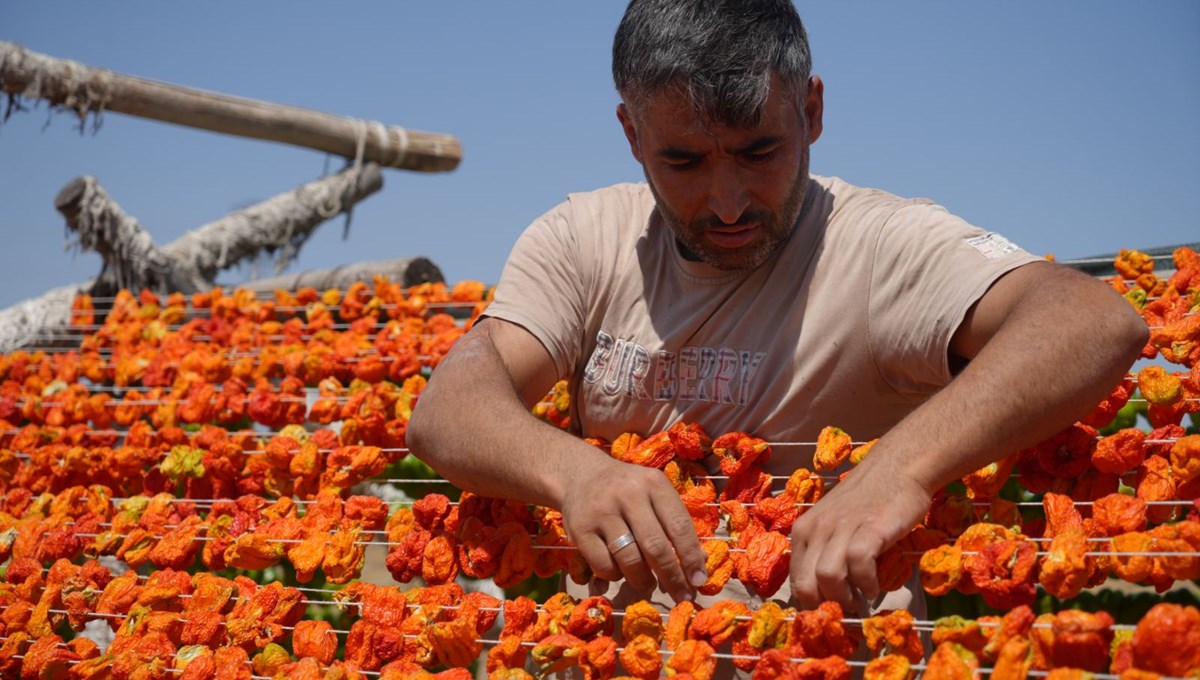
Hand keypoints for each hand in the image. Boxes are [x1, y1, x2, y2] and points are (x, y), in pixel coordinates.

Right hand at [558, 455, 707, 602]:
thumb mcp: (654, 494)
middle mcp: (628, 494)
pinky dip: (616, 576)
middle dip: (672, 577)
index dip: (691, 557)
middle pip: (655, 546)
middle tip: (681, 595)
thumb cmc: (628, 490)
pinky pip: (604, 565)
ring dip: (643, 580)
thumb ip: (674, 522)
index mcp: (654, 484)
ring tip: (648, 584)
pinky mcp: (580, 529)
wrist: (581, 474)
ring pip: (630, 559)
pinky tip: (620, 571)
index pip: (679, 526)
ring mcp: (602, 512)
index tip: (699, 581)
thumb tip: (697, 564)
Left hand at [788, 457, 930, 610]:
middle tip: (844, 613)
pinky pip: (859, 565)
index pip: (794, 581)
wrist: (896, 468)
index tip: (828, 617)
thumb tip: (823, 595)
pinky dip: (866, 584)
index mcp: (803, 530)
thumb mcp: (833, 523)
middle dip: (824, 608)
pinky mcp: (869, 528)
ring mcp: (841, 527)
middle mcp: (815, 528)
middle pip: (805, 584)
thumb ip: (824, 551)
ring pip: (827, 577)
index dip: (810, 606)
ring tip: (860, 601)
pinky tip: (874, 587)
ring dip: (845, 598)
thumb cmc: (866, 500)